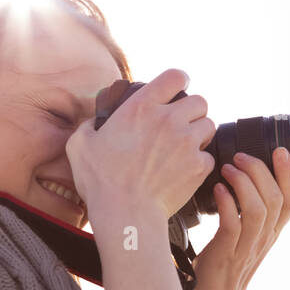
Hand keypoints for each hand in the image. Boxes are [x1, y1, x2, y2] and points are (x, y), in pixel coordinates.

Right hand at [66, 68, 216, 220]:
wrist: (126, 213)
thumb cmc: (101, 182)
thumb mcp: (80, 144)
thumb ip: (90, 125)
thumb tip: (95, 123)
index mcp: (141, 107)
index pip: (176, 76)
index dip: (180, 81)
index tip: (178, 90)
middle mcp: (169, 120)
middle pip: (200, 101)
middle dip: (193, 111)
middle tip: (182, 123)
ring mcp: (186, 143)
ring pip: (209, 126)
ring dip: (199, 134)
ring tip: (185, 146)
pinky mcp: (198, 167)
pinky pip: (208, 156)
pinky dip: (200, 162)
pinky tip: (185, 170)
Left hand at [187, 146, 289, 289]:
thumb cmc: (223, 265)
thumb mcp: (244, 237)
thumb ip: (246, 213)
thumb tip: (237, 177)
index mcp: (271, 233)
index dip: (289, 174)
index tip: (279, 151)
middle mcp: (264, 239)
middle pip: (275, 199)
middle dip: (260, 170)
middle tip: (241, 156)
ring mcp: (247, 247)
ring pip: (258, 209)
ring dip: (243, 183)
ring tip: (228, 169)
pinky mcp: (227, 252)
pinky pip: (232, 224)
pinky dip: (226, 202)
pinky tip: (218, 189)